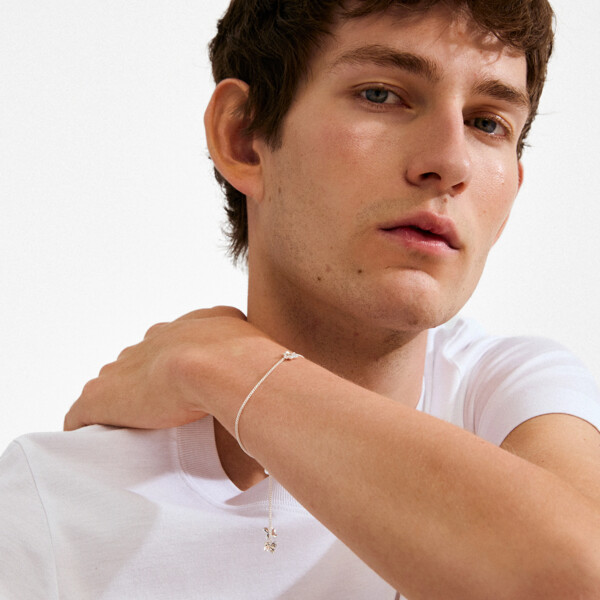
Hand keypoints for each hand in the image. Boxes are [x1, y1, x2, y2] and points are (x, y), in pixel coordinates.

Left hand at [64, 306, 277, 430]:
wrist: (222, 365)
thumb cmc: (248, 361)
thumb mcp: (256, 345)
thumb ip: (255, 354)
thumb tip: (278, 377)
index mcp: (189, 328)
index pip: (174, 343)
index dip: (177, 366)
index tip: (183, 387)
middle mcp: (154, 340)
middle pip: (140, 360)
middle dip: (146, 381)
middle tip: (161, 410)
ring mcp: (127, 367)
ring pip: (114, 382)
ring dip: (120, 400)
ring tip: (129, 426)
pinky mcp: (104, 396)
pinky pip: (84, 412)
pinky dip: (86, 424)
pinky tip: (90, 439)